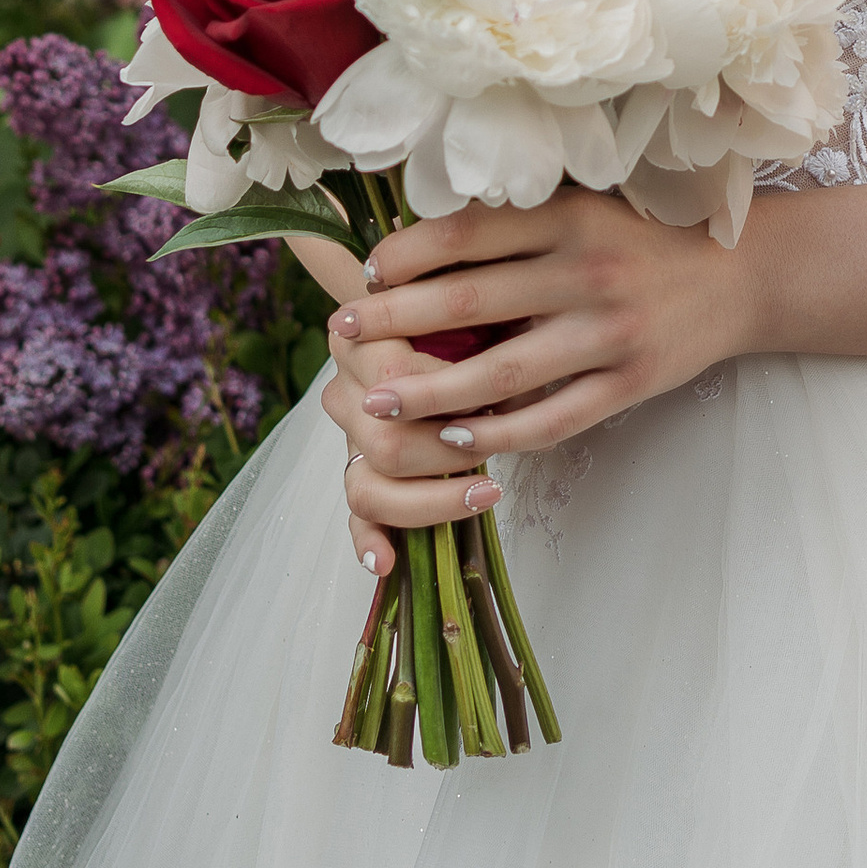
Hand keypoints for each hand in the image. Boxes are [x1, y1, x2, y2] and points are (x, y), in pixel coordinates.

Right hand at [316, 322, 501, 585]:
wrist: (425, 315)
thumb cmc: (459, 310)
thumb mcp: (471, 306)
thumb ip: (482, 332)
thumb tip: (523, 390)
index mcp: (358, 337)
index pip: (393, 376)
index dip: (448, 391)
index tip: (496, 391)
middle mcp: (344, 391)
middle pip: (386, 441)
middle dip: (449, 452)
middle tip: (498, 444)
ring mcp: (348, 438)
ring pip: (368, 486)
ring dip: (430, 500)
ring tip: (483, 495)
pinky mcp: (359, 472)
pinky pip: (356, 515)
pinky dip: (369, 541)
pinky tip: (387, 561)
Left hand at [319, 187, 758, 573]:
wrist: (741, 277)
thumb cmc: (641, 240)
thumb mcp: (586, 209)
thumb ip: (518, 227)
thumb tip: (419, 248)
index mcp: (571, 217)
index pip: (468, 234)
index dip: (407, 253)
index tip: (366, 270)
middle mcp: (587, 272)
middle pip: (471, 303)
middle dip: (395, 321)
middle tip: (343, 333)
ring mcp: (610, 334)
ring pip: (501, 374)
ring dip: (429, 391)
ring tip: (378, 400)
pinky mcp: (630, 385)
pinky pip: (552, 419)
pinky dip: (500, 434)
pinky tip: (456, 439)